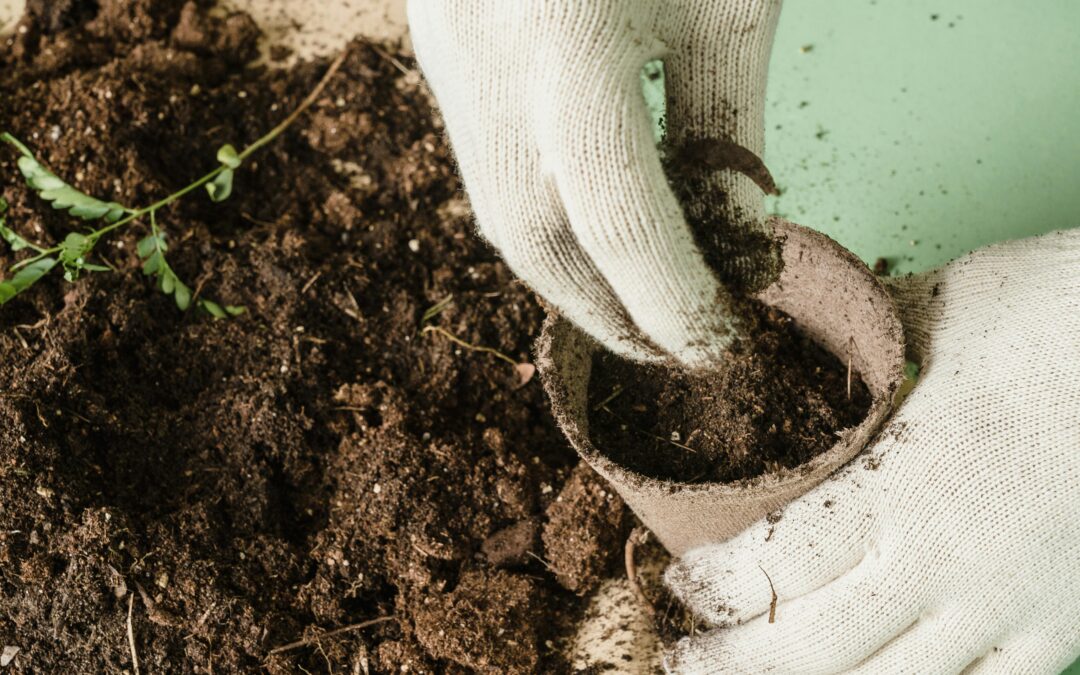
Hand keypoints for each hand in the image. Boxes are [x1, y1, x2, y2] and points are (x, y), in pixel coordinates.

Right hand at [408, 0, 781, 365]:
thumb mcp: (726, 4)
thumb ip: (725, 120)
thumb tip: (731, 242)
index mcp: (571, 37)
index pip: (617, 217)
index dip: (669, 299)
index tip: (714, 344)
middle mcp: (486, 59)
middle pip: (533, 239)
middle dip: (602, 313)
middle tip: (666, 348)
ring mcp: (446, 54)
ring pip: (495, 208)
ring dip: (566, 274)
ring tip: (632, 300)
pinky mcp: (437, 46)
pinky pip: (483, 157)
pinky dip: (540, 211)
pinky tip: (587, 224)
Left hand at [665, 230, 1079, 673]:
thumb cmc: (1065, 318)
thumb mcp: (947, 306)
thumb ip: (864, 339)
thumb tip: (800, 321)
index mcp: (903, 486)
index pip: (774, 565)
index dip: (714, 587)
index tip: (681, 583)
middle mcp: (947, 566)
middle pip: (810, 650)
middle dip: (734, 663)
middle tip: (687, 658)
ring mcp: (1009, 611)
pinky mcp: (1062, 628)